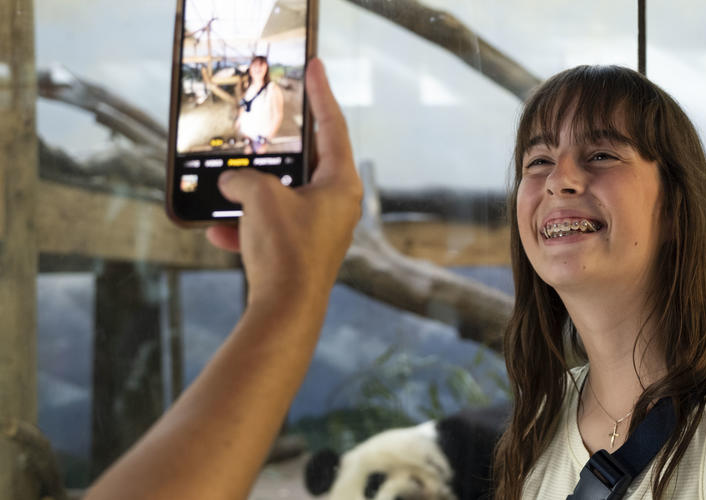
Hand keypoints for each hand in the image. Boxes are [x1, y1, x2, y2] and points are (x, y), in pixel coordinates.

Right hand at [206, 59, 361, 310]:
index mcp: (342, 184)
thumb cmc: (286, 250)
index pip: (333, 126)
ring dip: (252, 194)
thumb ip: (246, 178)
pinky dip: (246, 227)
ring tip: (227, 188)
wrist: (285, 313)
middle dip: (277, 150)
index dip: (322, 94)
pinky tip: (219, 232)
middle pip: (306, 163)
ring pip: (282, 198)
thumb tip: (233, 182)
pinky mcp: (302, 253)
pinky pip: (270, 229)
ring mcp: (321, 231)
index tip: (315, 67)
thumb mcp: (260, 198)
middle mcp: (338, 206)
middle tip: (265, 125)